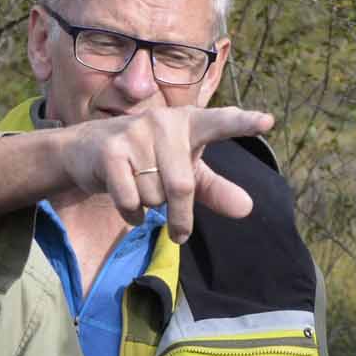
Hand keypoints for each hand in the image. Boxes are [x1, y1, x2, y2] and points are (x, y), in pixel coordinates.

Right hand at [59, 104, 273, 238]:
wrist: (86, 150)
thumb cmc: (147, 160)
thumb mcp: (184, 172)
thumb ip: (215, 189)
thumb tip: (247, 208)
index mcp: (189, 123)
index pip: (221, 122)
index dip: (244, 123)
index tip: (268, 121)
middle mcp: (164, 122)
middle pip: (182, 186)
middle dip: (180, 217)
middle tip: (180, 233)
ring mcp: (135, 133)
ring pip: (154, 196)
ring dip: (149, 206)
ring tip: (138, 187)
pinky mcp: (111, 152)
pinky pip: (130, 201)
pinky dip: (131, 214)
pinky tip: (126, 203)